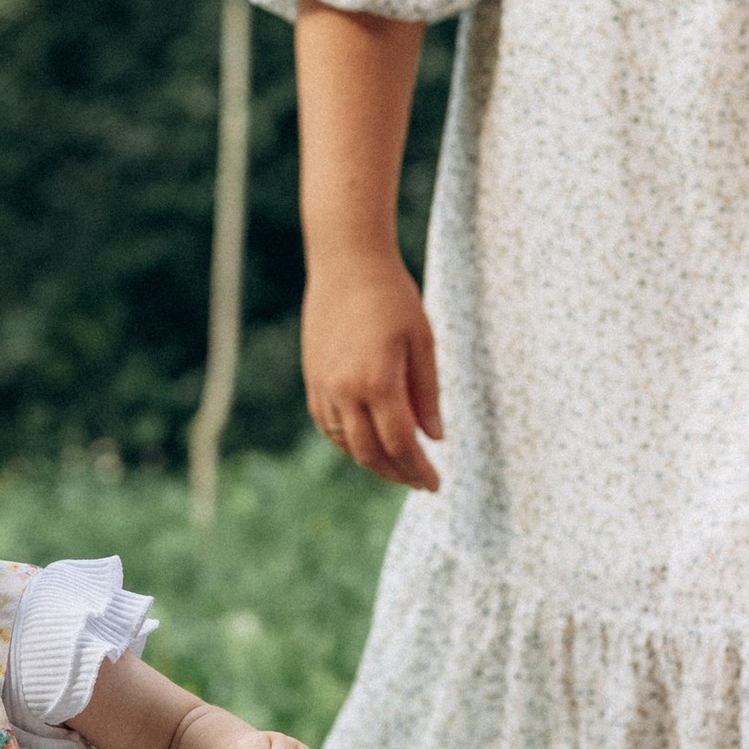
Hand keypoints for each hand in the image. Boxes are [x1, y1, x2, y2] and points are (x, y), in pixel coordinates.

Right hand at [300, 251, 441, 490]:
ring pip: (346, 444)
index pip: (400, 444)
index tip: (435, 484)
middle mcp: (345, 390)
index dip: (419, 470)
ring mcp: (324, 387)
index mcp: (378, 381)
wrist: (346, 263)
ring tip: (397, 466)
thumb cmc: (392, 296)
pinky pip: (328, 426)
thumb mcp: (422, 342)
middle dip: (397, 474)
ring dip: (372, 462)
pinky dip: (349, 442)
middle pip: (370, 453)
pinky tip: (368, 442)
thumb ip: (427, 393)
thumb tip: (434, 437)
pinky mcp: (313, 379)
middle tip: (419, 482)